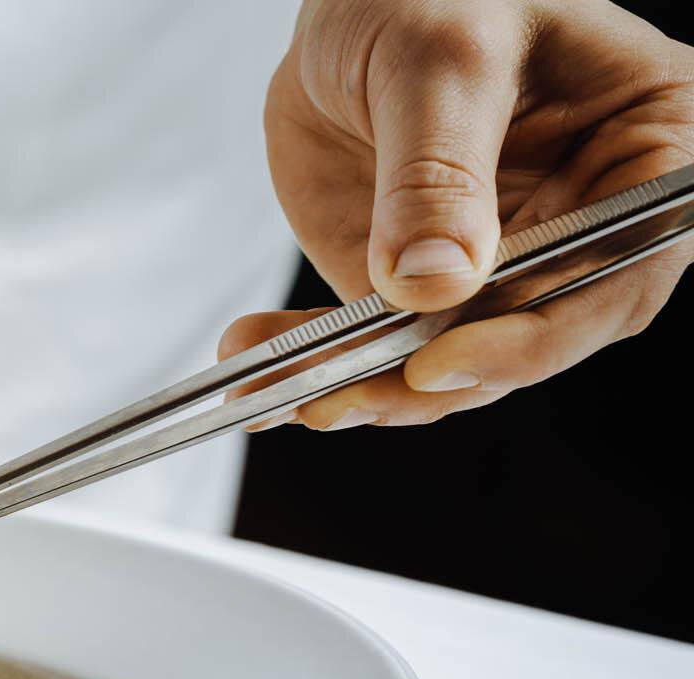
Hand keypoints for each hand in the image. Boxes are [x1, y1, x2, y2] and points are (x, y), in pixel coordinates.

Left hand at [225, 0, 692, 429]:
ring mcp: (501, 259)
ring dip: (362, 386)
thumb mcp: (440, 62)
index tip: (443, 361)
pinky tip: (255, 369)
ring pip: (450, 360)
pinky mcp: (421, 280)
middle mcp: (584, 219)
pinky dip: (314, 365)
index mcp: (646, 147)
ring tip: (282, 390)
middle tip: (341, 394)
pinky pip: (376, 345)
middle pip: (532, 336)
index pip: (619, 271)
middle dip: (432, 380)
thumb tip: (434, 283)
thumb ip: (437, 173)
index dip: (537, 336)